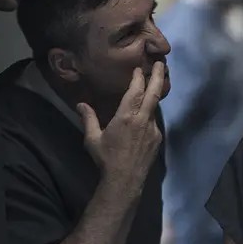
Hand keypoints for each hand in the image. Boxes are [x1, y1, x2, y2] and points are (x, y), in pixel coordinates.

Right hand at [78, 63, 164, 190]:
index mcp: (126, 117)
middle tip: (162, 63)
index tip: (140, 69)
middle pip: (154, 93)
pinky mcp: (157, 139)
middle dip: (158, 76)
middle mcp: (143, 120)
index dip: (138, 78)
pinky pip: (154, 121)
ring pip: (155, 107)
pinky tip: (145, 115)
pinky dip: (150, 114)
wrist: (125, 180)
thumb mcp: (92, 139)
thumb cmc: (106, 158)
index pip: (136, 91)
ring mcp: (153, 129)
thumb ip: (88, 119)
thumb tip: (80, 104)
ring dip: (154, 95)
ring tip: (153, 86)